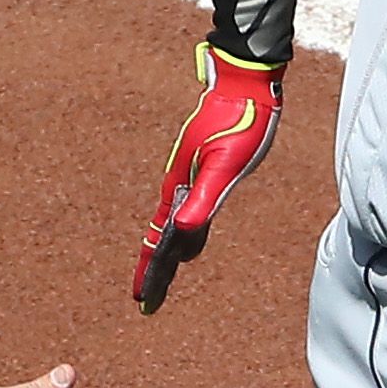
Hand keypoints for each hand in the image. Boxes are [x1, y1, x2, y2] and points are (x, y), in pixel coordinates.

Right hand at [133, 42, 283, 311]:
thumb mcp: (225, 166)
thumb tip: (181, 232)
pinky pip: (185, 209)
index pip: (158, 240)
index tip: (141, 300)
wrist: (245, 87)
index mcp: (179, 189)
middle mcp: (178, 184)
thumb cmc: (240, 124)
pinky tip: (189, 236)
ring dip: (166, 252)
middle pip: (161, 236)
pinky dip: (183, 232)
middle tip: (147, 299)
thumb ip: (204, 198)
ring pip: (173, 224)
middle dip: (154, 269)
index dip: (151, 272)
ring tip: (162, 276)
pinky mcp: (202, 168)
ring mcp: (189, 176)